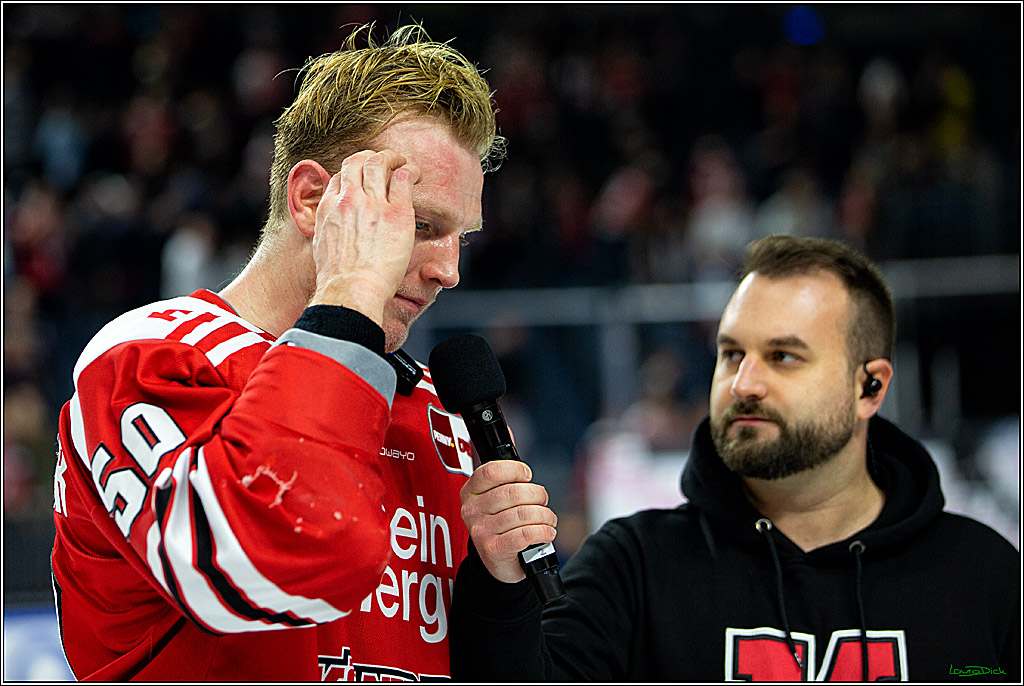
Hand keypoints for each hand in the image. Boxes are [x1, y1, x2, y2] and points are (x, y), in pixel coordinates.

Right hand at [309, 149, 420, 325]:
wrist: (351, 290)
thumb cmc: (338, 279)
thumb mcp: (320, 246)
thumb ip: (328, 228)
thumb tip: (335, 228)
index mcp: (329, 207)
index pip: (340, 175)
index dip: (354, 172)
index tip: (365, 178)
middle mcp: (349, 199)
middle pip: (358, 161)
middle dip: (372, 157)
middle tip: (385, 161)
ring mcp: (373, 204)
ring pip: (380, 162)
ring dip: (392, 157)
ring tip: (402, 162)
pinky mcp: (396, 212)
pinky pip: (404, 178)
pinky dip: (411, 170)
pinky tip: (416, 174)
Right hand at [460, 460, 557, 582]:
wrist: (497, 561)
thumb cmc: (500, 522)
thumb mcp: (495, 493)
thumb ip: (503, 465)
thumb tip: (508, 430)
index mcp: (470, 491)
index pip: (492, 470)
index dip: (516, 470)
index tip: (527, 476)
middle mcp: (471, 510)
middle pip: (513, 492)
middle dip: (537, 495)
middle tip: (542, 502)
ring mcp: (480, 531)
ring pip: (523, 514)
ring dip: (545, 516)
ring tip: (548, 519)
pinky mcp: (494, 550)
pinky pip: (525, 534)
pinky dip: (543, 531)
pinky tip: (547, 532)